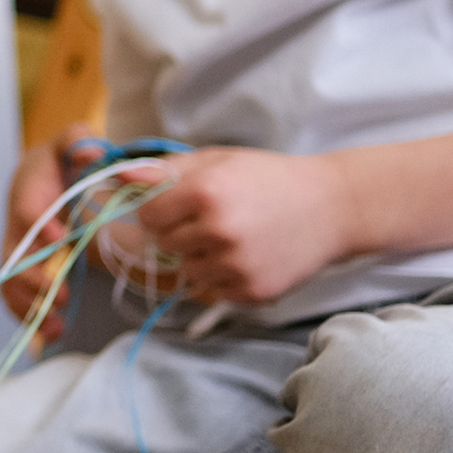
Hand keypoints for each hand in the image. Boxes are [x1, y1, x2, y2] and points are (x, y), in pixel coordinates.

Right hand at [0, 132, 96, 339]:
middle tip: (62, 295)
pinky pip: (15, 295)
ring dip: (28, 306)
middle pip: (12, 255)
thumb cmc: (62, 159)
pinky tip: (52, 333)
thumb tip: (95, 153)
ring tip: (56, 326)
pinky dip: (28, 316)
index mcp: (27, 190)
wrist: (42, 174)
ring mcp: (15, 249)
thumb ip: (83, 141)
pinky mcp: (21, 268)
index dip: (40, 226)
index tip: (62, 238)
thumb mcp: (73, 140)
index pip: (27, 210)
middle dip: (33, 278)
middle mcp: (15, 223)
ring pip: (9, 281)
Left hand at [128, 147, 357, 304]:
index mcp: (206, 192)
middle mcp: (219, 230)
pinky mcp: (252, 292)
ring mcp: (237, 265)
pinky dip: (225, 276)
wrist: (332, 208)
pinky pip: (215, 290)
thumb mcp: (218, 161)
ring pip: (188, 271)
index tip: (180, 205)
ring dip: (202, 257)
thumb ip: (166, 170)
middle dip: (181, 233)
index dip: (161, 209)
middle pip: (165, 244)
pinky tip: (251, 254)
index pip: (148, 215)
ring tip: (236, 237)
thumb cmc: (269, 178)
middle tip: (215, 219)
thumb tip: (120, 177)